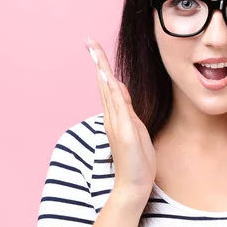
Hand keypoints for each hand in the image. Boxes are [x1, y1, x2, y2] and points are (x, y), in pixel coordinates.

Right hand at [84, 37, 155, 201]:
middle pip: (103, 83)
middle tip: (88, 40)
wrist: (134, 185)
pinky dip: (111, 91)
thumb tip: (118, 87)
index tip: (94, 48)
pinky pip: (118, 107)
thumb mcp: (135, 128)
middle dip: (97, 61)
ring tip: (94, 50)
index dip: (102, 66)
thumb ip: (126, 108)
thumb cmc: (137, 160)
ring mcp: (117, 124)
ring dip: (101, 70)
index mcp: (115, 116)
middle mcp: (112, 117)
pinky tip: (107, 77)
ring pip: (108, 91)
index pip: (107, 85)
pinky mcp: (125, 132)